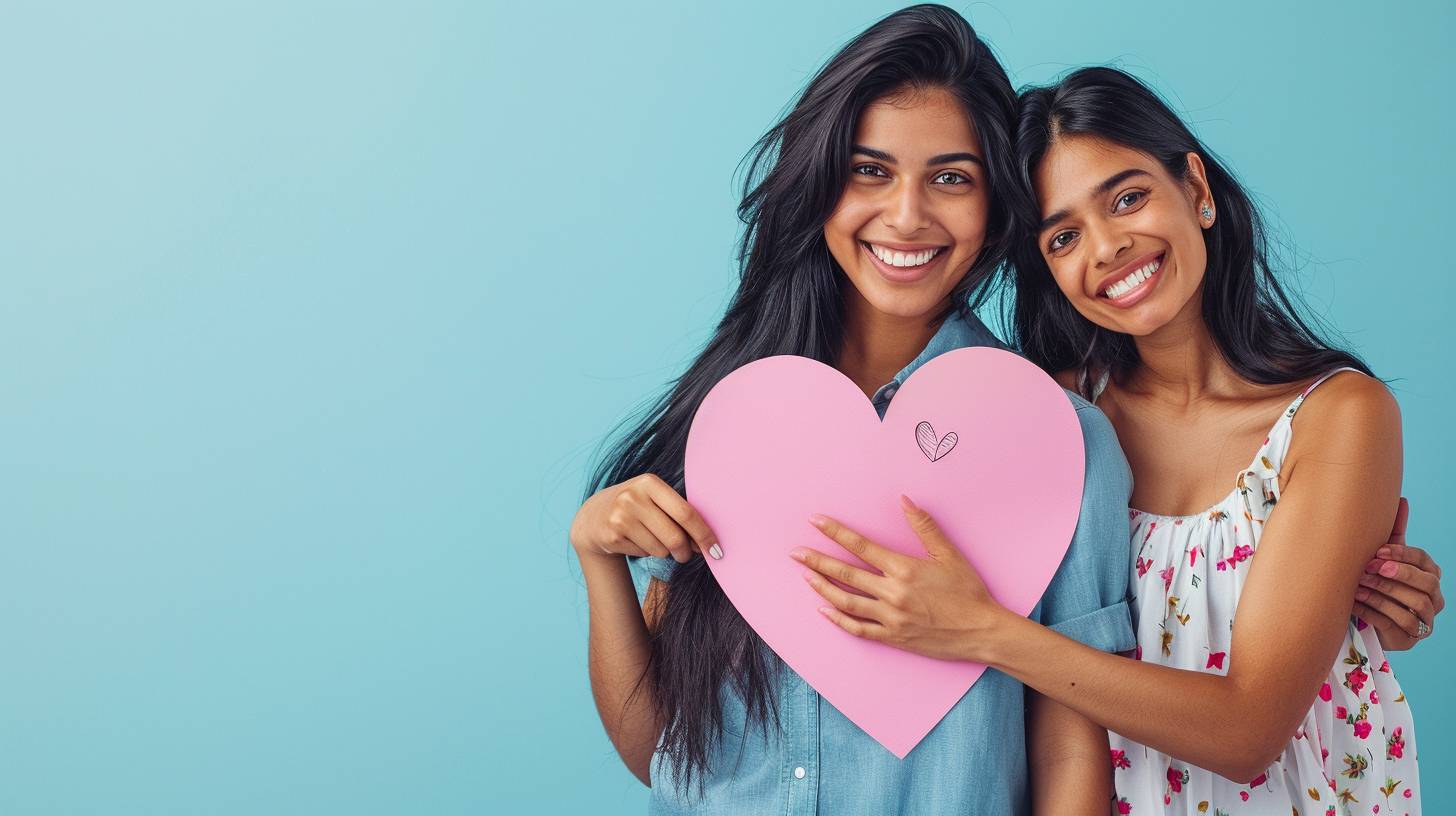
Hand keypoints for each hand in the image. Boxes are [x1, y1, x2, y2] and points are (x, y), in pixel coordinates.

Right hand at [570, 474, 720, 563]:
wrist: (593, 517)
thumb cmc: (636, 508)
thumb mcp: (654, 500)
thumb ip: (679, 514)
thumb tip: (708, 543)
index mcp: (650, 482)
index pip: (686, 512)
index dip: (704, 534)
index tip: (717, 551)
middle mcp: (633, 496)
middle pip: (675, 537)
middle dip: (686, 552)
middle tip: (685, 555)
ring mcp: (620, 516)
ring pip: (661, 550)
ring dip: (664, 552)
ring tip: (652, 539)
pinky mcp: (612, 535)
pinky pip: (645, 554)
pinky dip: (647, 553)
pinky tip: (635, 541)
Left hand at [790, 494, 1013, 661]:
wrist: (982, 632)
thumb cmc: (969, 592)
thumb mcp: (949, 555)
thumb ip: (924, 527)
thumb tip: (904, 500)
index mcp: (904, 569)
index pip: (860, 546)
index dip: (835, 532)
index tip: (816, 521)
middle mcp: (892, 593)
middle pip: (845, 574)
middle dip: (817, 560)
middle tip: (795, 552)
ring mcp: (890, 618)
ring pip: (846, 602)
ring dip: (822, 588)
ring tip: (805, 575)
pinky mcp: (893, 638)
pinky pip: (858, 629)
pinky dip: (838, 620)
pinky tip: (824, 610)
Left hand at [1353, 497, 1442, 649]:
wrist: (1364, 615)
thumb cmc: (1377, 580)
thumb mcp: (1384, 557)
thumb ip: (1394, 532)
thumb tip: (1401, 499)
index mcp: (1431, 575)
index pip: (1425, 561)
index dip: (1403, 555)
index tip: (1378, 551)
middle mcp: (1434, 598)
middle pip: (1426, 584)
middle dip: (1397, 574)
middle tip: (1370, 567)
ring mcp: (1424, 621)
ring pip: (1413, 605)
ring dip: (1383, 592)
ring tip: (1358, 585)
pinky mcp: (1408, 639)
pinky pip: (1395, 624)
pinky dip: (1373, 611)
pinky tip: (1354, 602)